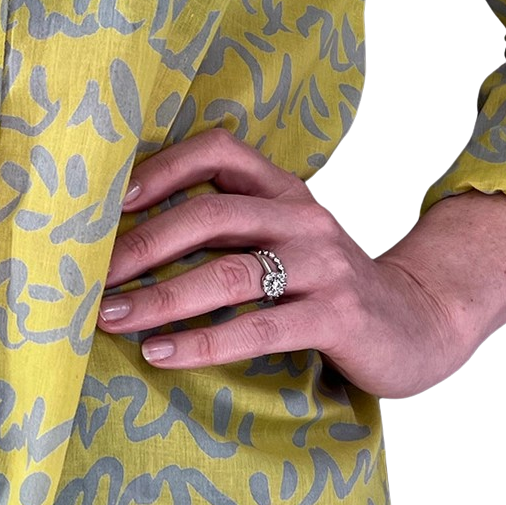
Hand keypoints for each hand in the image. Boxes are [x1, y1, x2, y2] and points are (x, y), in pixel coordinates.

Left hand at [98, 129, 469, 398]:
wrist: (417, 324)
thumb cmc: (324, 286)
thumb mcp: (281, 241)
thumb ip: (224, 231)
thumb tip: (121, 240)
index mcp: (282, 190)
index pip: (219, 150)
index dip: (162, 167)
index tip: (109, 202)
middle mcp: (303, 217)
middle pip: (211, 214)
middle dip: (141, 245)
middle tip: (88, 276)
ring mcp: (323, 265)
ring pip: (230, 274)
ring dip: (161, 298)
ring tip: (110, 318)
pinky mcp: (338, 316)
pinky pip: (260, 327)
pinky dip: (204, 342)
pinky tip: (161, 354)